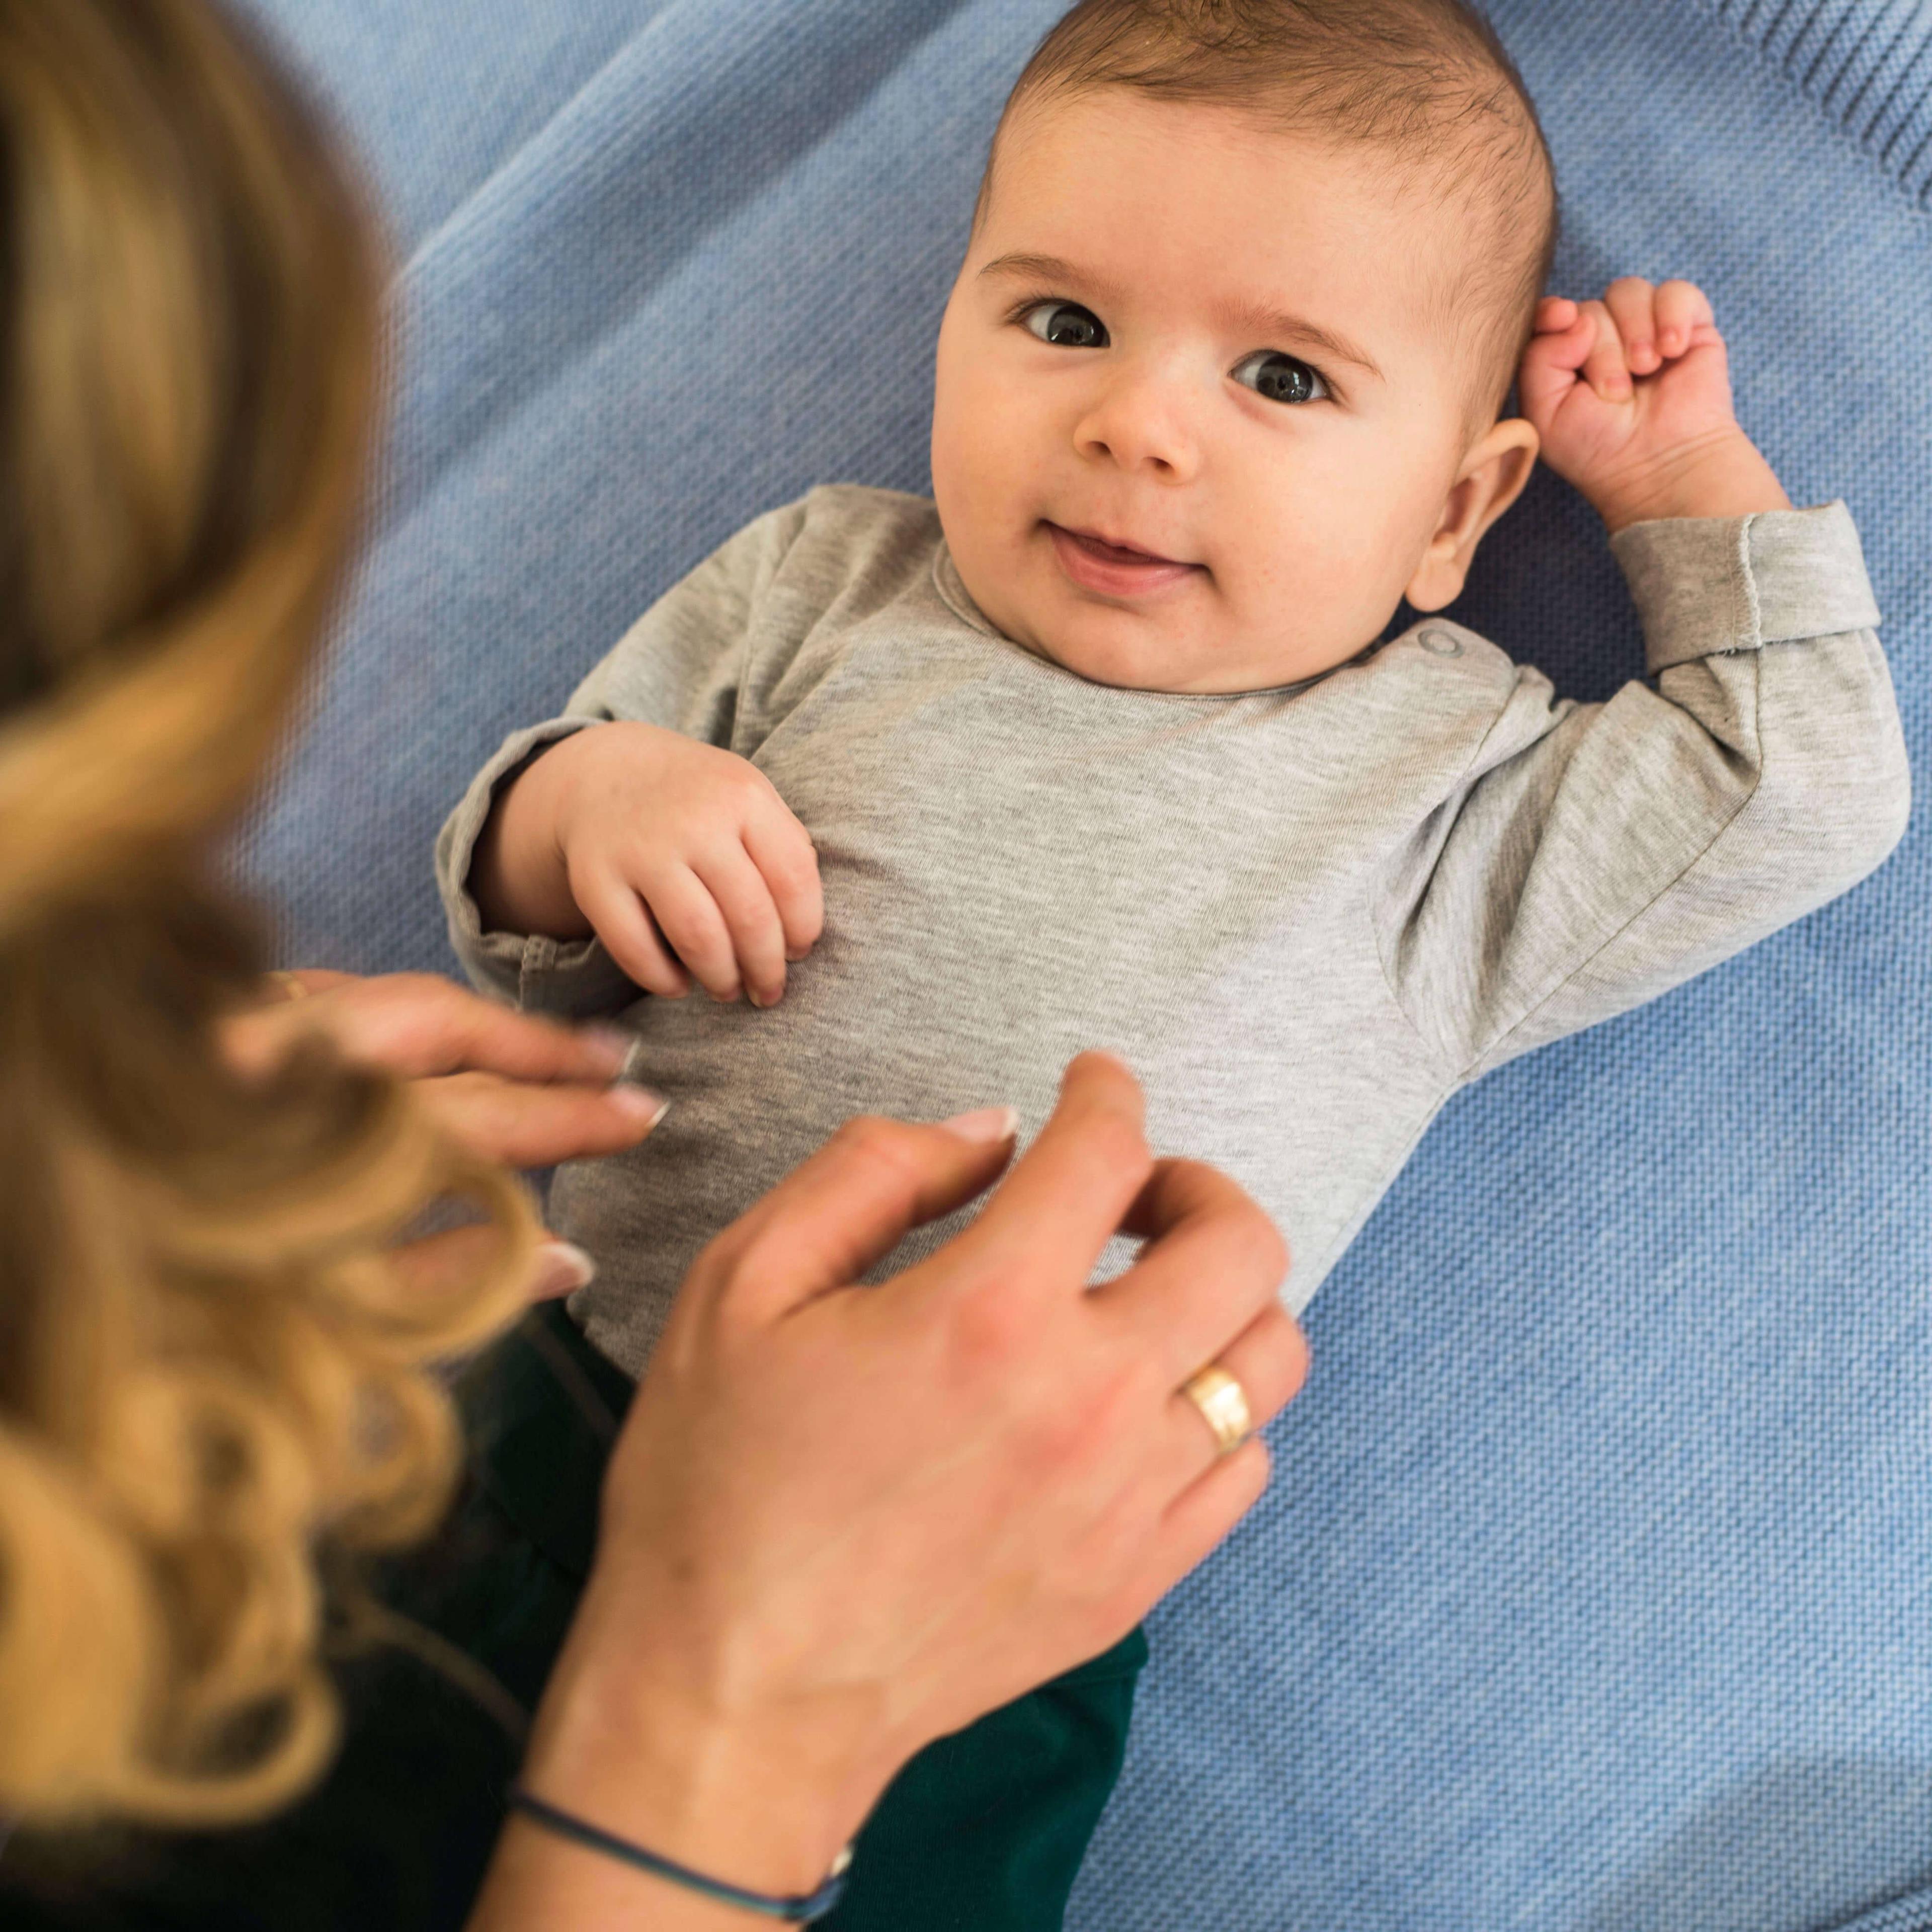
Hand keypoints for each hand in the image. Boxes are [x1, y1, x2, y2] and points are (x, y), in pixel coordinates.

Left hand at [221, 969, 667, 1299]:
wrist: (52, 1266)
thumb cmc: (189, 1331)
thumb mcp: (335, 1331)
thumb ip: (455, 1285)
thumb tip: (572, 1257)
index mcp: (317, 1154)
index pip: (477, 1121)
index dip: (568, 1122)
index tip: (642, 1120)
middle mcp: (277, 1074)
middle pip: (442, 1034)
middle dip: (545, 1053)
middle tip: (625, 1070)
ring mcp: (235, 1039)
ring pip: (388, 1000)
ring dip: (486, 1023)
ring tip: (567, 1047)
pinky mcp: (206, 1030)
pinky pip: (325, 995)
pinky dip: (398, 1011)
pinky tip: (446, 1028)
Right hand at [476, 1055, 1307, 1926]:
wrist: (730, 1700)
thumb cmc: (719, 1485)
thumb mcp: (742, 1285)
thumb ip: (871, 1174)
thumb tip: (990, 1134)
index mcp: (989, 1311)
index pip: (1106, 1151)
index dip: (1105, 1090)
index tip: (1091, 1083)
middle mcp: (1091, 1399)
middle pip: (1239, 1244)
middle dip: (1193, 1183)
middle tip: (1130, 1192)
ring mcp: (1130, 1500)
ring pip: (1269, 1359)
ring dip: (1226, 1296)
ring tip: (1153, 1292)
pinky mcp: (1136, 1580)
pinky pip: (1245, 1468)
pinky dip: (1219, 1410)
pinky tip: (1146, 1402)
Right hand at [477, 722, 822, 1008]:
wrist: (606, 771)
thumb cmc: (696, 798)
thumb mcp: (747, 794)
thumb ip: (784, 845)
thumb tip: (803, 926)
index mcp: (743, 796)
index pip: (794, 880)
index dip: (803, 929)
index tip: (797, 952)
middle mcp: (695, 820)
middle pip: (750, 917)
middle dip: (766, 969)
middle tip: (768, 990)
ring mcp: (642, 850)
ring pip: (698, 938)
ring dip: (721, 978)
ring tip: (727, 989)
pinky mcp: (596, 879)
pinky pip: (634, 947)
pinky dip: (661, 979)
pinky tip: (678, 985)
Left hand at [1520, 278, 1791, 532]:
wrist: (1658, 466)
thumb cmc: (1597, 448)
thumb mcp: (1545, 413)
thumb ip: (1538, 359)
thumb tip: (1575, 316)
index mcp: (1564, 359)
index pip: (1551, 314)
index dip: (1553, 311)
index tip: (1561, 318)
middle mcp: (1603, 340)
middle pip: (1590, 308)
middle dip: (1601, 349)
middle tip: (1615, 393)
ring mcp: (1645, 331)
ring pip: (1628, 292)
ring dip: (1634, 331)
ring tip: (1646, 370)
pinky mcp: (1690, 327)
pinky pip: (1677, 292)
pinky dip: (1673, 315)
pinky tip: (1673, 350)